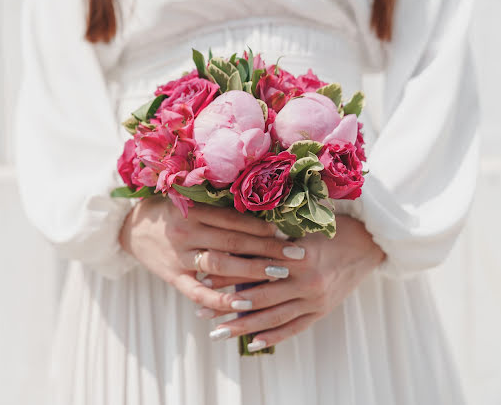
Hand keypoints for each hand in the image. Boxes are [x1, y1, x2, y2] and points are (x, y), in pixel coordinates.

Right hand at [119, 196, 306, 312]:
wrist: (129, 229)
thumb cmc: (168, 211)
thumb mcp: (188, 201)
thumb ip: (218, 207)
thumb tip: (261, 211)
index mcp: (192, 210)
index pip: (234, 220)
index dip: (263, 227)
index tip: (287, 231)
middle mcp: (186, 232)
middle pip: (233, 241)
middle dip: (267, 249)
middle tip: (296, 254)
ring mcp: (179, 256)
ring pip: (220, 265)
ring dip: (252, 271)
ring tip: (279, 274)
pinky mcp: (173, 277)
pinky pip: (199, 292)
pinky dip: (222, 299)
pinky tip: (244, 304)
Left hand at [199, 215, 384, 350]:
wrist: (369, 243)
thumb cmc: (330, 228)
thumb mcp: (301, 225)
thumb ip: (270, 235)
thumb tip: (232, 236)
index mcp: (297, 254)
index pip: (254, 267)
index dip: (227, 274)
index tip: (202, 279)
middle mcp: (306, 280)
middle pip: (259, 296)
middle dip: (227, 306)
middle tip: (201, 312)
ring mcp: (315, 299)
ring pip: (274, 317)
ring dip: (244, 327)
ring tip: (218, 333)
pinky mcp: (322, 311)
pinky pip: (295, 328)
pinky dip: (273, 337)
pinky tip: (252, 344)